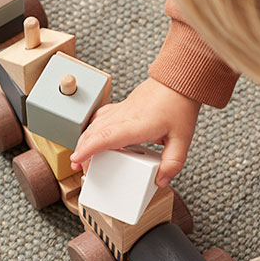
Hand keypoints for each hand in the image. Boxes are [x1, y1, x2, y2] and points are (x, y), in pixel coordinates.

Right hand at [70, 77, 200, 185]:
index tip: (77, 160)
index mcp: (137, 124)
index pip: (106, 136)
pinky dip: (92, 128)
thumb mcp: (182, 139)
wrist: (178, 81)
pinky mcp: (121, 106)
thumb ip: (173, 162)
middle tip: (79, 167)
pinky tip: (92, 136)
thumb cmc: (179, 105)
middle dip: (82, 150)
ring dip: (84, 140)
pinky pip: (100, 117)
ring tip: (82, 156)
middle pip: (94, 132)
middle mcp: (124, 115)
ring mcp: (120, 109)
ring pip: (94, 124)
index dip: (88, 149)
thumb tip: (161, 180)